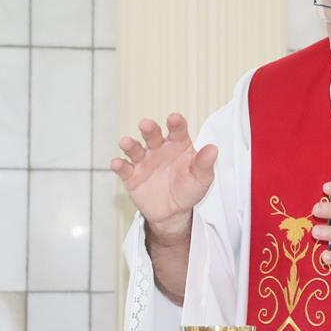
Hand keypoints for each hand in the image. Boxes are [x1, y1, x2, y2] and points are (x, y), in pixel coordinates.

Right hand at [110, 113, 217, 238]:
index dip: (176, 123)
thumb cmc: (189, 189)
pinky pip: (124, 169)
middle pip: (152, 135)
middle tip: (146, 125)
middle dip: (149, 129)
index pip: (177, 130)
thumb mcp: (201, 178)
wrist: (174, 211)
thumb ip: (205, 163)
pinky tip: (117, 163)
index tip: (174, 118)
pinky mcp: (132, 176)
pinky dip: (119, 165)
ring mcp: (144, 161)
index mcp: (178, 144)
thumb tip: (213, 149)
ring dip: (129, 145)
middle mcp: (159, 149)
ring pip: (135, 149)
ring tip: (126, 143)